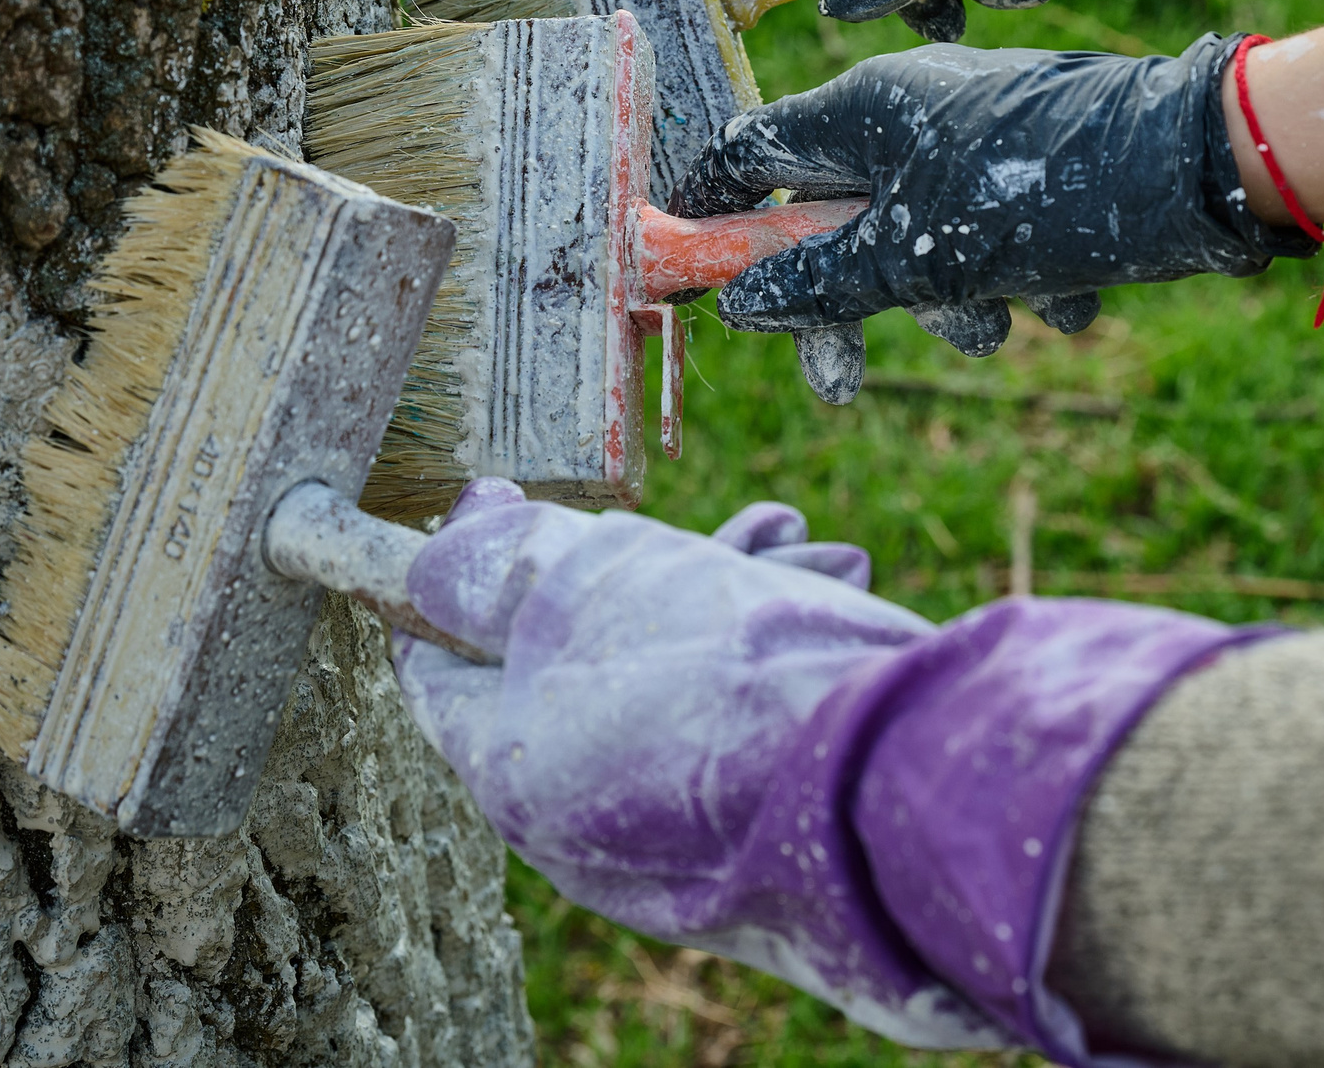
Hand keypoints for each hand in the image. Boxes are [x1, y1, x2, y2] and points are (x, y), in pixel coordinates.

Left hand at [392, 479, 1005, 1048]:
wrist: (893, 775)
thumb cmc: (727, 674)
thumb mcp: (585, 587)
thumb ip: (495, 571)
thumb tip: (431, 559)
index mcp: (514, 773)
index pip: (439, 670)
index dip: (453, 570)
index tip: (492, 494)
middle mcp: (582, 817)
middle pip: (565, 661)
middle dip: (617, 561)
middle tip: (642, 506)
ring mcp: (673, 830)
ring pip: (666, 672)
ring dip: (718, 585)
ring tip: (792, 532)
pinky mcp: (753, 822)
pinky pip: (735, 713)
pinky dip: (768, 638)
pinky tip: (828, 573)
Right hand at [669, 36, 1318, 394]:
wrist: (1201, 167)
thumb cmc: (1048, 196)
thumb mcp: (920, 256)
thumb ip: (822, 279)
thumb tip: (744, 300)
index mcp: (864, 107)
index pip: (752, 153)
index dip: (715, 220)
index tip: (695, 286)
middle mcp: (914, 111)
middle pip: (836, 218)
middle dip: (851, 304)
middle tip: (843, 385)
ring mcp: (977, 136)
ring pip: (921, 240)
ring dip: (952, 301)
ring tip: (1006, 322)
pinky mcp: (1036, 165)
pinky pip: (994, 236)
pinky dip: (1019, 281)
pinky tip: (1072, 302)